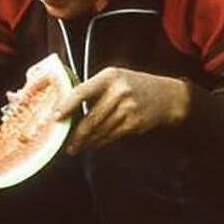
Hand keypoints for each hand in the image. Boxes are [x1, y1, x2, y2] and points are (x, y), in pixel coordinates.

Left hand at [63, 66, 191, 153]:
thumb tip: (67, 107)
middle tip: (67, 145)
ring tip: (77, 147)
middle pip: (91, 118)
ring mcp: (128, 108)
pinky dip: (101, 142)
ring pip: (101, 130)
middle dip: (77, 135)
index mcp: (108, 76)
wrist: (168, 95)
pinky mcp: (135, 122)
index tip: (55, 117)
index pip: (81, 91)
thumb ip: (94, 89)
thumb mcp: (114, 78)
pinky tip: (94, 144)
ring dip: (87, 141)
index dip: (66, 106)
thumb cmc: (134, 85)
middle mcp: (118, 91)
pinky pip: (112, 136)